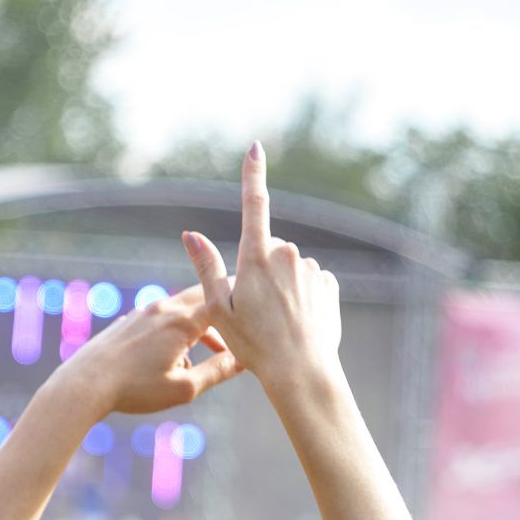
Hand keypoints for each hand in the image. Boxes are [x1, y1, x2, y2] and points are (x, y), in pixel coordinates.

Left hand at [53, 284, 241, 416]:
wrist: (85, 384)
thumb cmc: (135, 389)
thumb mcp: (184, 388)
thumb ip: (217, 372)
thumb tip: (244, 361)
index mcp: (183, 322)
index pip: (223, 301)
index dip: (243, 301)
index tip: (260, 302)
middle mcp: (165, 308)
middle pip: (204, 297)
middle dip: (224, 308)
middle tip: (243, 313)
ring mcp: (145, 312)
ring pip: (182, 309)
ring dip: (201, 326)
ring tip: (212, 351)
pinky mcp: (130, 321)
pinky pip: (162, 318)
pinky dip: (177, 329)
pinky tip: (175, 355)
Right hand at [183, 143, 343, 394]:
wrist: (301, 372)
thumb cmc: (254, 345)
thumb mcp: (218, 310)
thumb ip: (206, 268)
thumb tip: (190, 234)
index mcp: (256, 258)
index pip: (254, 206)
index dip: (253, 174)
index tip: (256, 147)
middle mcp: (287, 255)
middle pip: (268, 251)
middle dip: (260, 271)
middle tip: (255, 311)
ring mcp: (311, 268)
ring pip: (290, 269)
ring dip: (283, 287)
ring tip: (278, 323)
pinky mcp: (329, 283)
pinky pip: (310, 282)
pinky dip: (303, 297)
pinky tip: (298, 322)